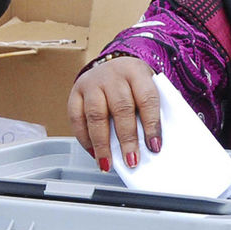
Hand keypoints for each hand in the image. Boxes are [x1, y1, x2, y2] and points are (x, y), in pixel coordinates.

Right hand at [67, 56, 160, 171]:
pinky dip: (84, 139)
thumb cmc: (135, 84)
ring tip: (108, 163)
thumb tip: (153, 145)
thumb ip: (152, 111)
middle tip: (132, 160)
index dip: (151, 124)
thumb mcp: (149, 89)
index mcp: (136, 72)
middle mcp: (113, 75)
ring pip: (96, 115)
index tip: (154, 146)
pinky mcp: (76, 92)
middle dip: (127, 139)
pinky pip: (76, 118)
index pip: (147, 99)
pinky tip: (93, 153)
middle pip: (121, 108)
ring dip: (102, 144)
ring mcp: (92, 83)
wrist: (114, 66)